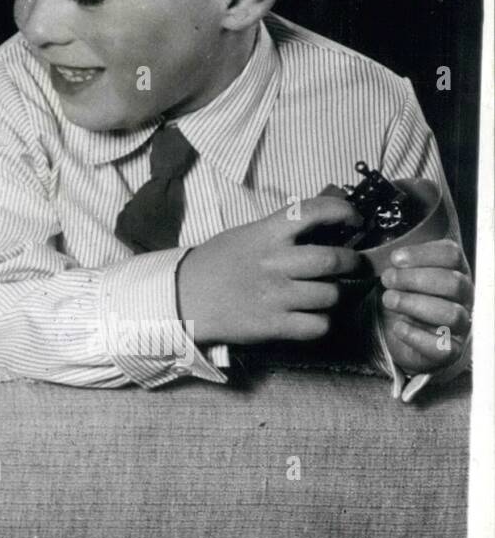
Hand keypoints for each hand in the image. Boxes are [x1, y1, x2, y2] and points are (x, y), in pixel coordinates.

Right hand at [178, 196, 364, 346]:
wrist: (182, 297)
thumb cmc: (215, 264)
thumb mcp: (244, 235)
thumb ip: (278, 231)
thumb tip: (321, 229)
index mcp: (265, 234)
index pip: (313, 212)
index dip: (343, 211)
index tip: (354, 219)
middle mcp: (274, 262)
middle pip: (333, 259)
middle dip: (351, 262)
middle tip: (350, 264)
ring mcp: (275, 295)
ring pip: (331, 295)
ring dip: (333, 295)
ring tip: (321, 294)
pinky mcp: (273, 325)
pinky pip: (318, 325)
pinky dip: (320, 322)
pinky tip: (308, 317)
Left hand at [378, 239, 470, 373]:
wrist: (402, 336)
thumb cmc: (404, 298)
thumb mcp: (401, 276)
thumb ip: (399, 264)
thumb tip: (391, 258)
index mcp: (454, 272)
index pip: (452, 255)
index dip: (423, 254)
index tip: (395, 258)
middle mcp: (463, 298)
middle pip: (453, 283)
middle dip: (415, 278)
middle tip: (387, 279)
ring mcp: (460, 326)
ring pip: (451, 313)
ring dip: (413, 304)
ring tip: (388, 300)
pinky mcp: (450, 351)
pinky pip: (443, 347)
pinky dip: (416, 335)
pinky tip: (398, 327)